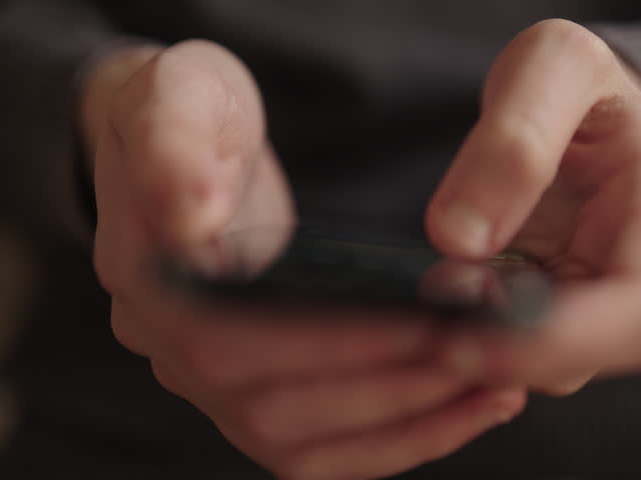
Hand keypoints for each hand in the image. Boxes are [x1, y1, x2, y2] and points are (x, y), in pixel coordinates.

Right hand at [86, 40, 524, 479]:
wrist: (187, 144)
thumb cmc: (190, 110)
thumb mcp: (180, 93)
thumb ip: (175, 145)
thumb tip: (192, 219)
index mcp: (148, 276)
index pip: (234, 339)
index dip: (332, 342)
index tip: (428, 321)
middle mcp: (166, 348)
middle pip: (273, 407)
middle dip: (387, 386)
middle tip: (480, 352)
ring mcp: (205, 381)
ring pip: (299, 443)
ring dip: (403, 424)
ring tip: (492, 386)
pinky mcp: (248, 390)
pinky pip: (315, 448)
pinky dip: (392, 441)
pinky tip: (461, 409)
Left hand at [426, 20, 640, 394]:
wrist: (571, 104)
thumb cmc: (571, 78)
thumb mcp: (553, 66)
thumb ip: (514, 140)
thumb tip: (458, 239)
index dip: (565, 339)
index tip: (474, 336)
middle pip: (597, 355)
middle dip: (509, 357)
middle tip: (428, 336)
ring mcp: (597, 300)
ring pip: (548, 366)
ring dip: (480, 354)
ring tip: (422, 318)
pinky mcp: (552, 312)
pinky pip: (514, 350)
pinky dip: (468, 343)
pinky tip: (428, 316)